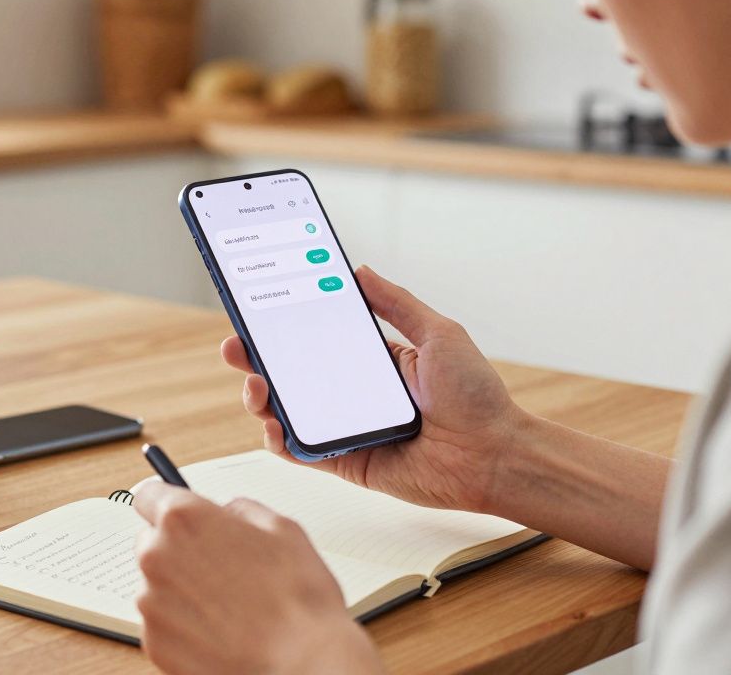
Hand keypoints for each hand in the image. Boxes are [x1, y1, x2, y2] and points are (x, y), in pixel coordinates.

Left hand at [133, 482, 382, 674]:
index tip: (174, 511)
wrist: (301, 662)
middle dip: (177, 549)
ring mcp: (152, 604)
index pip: (149, 495)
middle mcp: (158, 557)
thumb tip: (227, 514)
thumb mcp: (282, 529)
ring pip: (157, 585)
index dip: (166, 502)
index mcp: (185, 520)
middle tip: (217, 565)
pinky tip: (220, 630)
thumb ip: (241, 510)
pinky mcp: (154, 643)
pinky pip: (162, 623)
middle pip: (151, 542)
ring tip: (227, 605)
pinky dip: (183, 625)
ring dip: (182, 589)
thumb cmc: (296, 598)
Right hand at [223, 265, 527, 511]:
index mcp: (375, 359)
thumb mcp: (439, 334)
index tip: (256, 304)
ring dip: (261, 397)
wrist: (494, 456)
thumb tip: (359, 269)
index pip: (317, 335)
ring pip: (288, 410)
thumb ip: (396, 304)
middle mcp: (354, 391)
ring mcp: (347, 427)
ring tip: (256, 384)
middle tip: (236, 345)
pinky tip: (273, 424)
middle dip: (256, 357)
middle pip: (291, 372)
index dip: (283, 323)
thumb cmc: (478, 398)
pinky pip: (302, 450)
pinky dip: (279, 438)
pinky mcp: (346, 461)